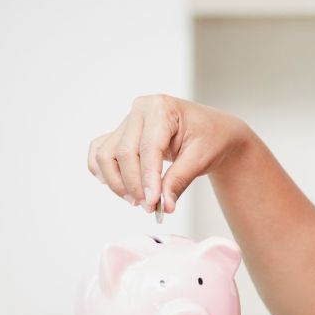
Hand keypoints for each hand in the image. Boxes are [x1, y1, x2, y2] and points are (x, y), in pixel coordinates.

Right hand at [87, 94, 250, 212]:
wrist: (213, 130)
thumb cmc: (210, 137)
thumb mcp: (201, 158)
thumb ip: (179, 180)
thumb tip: (164, 205)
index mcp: (162, 107)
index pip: (148, 148)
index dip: (148, 178)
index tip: (152, 202)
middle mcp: (140, 110)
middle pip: (123, 152)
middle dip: (133, 185)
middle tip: (148, 207)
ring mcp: (127, 121)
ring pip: (106, 154)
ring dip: (117, 182)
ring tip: (137, 200)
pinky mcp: (121, 133)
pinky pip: (101, 152)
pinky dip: (104, 171)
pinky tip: (119, 187)